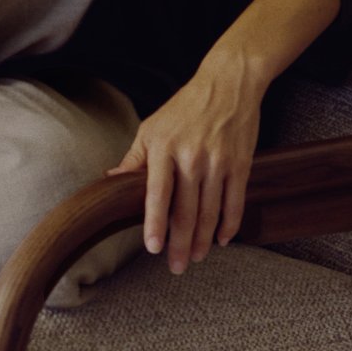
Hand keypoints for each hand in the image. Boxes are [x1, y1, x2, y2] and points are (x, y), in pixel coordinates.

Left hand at [105, 61, 261, 274]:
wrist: (228, 83)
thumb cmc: (184, 108)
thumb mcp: (152, 127)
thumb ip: (134, 158)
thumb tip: (111, 181)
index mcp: (164, 148)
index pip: (157, 194)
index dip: (155, 223)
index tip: (153, 248)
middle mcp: (191, 157)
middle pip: (186, 211)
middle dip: (181, 244)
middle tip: (177, 267)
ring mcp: (218, 162)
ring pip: (210, 212)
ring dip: (203, 240)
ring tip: (196, 258)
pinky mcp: (241, 164)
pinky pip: (235, 202)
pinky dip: (229, 225)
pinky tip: (221, 240)